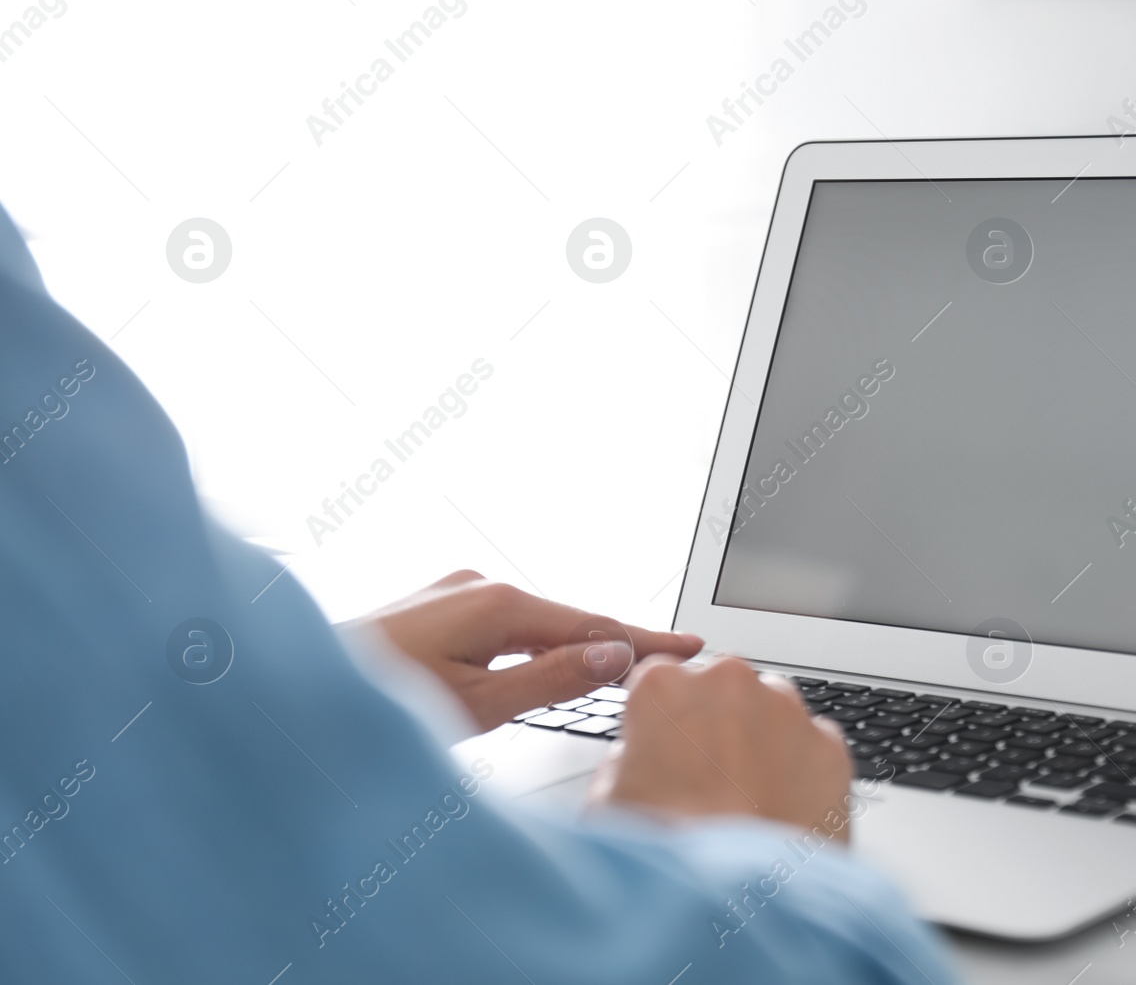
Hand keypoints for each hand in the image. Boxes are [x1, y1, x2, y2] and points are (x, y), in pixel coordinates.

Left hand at [360, 570, 702, 730]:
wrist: (293, 696)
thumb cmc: (371, 702)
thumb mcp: (476, 705)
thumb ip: (549, 680)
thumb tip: (611, 657)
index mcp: (495, 602)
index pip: (592, 625)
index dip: (644, 640)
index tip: (689, 644)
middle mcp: (477, 584)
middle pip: (568, 620)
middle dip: (617, 642)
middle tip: (672, 659)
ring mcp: (454, 592)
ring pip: (536, 624)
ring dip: (575, 647)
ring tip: (625, 668)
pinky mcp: (438, 608)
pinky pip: (506, 625)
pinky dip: (537, 646)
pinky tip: (553, 662)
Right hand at [591, 655, 853, 840]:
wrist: (741, 902)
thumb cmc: (670, 853)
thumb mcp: (606, 806)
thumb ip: (623, 763)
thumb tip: (634, 761)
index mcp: (663, 687)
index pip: (659, 677)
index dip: (662, 715)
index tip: (665, 741)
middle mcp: (728, 681)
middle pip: (721, 687)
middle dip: (716, 723)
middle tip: (707, 782)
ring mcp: (786, 708)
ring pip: (772, 710)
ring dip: (761, 741)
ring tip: (747, 802)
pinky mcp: (830, 743)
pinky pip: (812, 746)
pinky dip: (802, 771)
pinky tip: (782, 811)